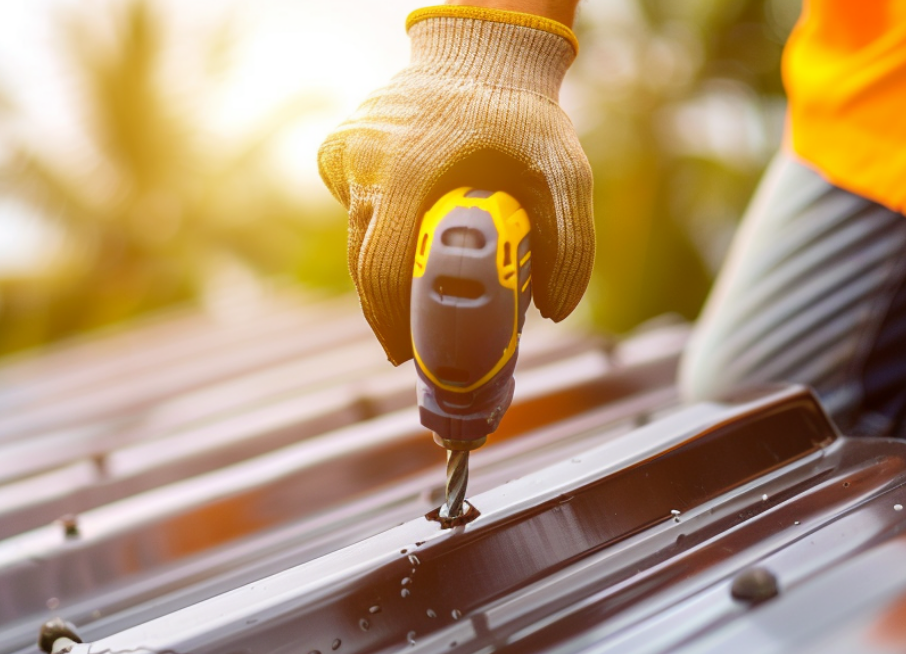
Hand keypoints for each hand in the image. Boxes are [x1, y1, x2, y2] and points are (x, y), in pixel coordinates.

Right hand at [318, 6, 594, 364]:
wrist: (479, 49)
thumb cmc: (520, 110)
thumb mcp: (564, 171)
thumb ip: (570, 244)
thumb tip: (554, 311)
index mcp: (405, 172)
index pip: (384, 271)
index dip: (395, 323)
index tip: (412, 353)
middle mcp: (362, 165)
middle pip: (363, 268)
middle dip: (388, 312)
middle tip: (417, 344)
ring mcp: (342, 158)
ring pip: (356, 242)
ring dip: (387, 269)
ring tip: (424, 286)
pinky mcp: (335, 154)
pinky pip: (355, 213)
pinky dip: (381, 230)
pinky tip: (414, 221)